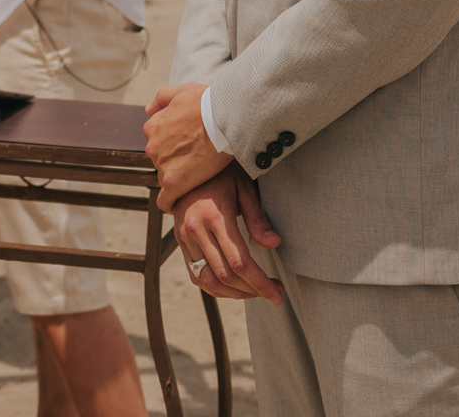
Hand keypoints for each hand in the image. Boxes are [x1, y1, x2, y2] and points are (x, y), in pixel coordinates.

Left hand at [143, 82, 233, 209]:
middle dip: (175, 161)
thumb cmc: (208, 101)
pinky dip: (171, 203)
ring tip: (198, 176)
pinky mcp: (173, 183)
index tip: (185, 148)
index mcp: (153, 126)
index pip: (157, 142)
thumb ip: (162, 98)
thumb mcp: (182, 90)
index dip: (172, 145)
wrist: (225, 117)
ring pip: (166, 178)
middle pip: (161, 161)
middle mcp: (153, 146)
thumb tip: (148, 109)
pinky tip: (180, 203)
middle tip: (196, 160)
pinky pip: (166, 200)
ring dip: (178, 178)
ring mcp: (162, 165)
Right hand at [172, 165, 282, 304]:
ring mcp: (185, 238)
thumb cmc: (222, 173)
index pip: (240, 261)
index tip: (278, 294)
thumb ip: (257, 218)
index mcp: (215, 215)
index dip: (260, 282)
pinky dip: (215, 288)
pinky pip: (196, 276)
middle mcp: (196, 230)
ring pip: (209, 281)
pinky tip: (234, 287)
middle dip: (252, 290)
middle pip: (226, 275)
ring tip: (256, 291)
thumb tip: (274, 244)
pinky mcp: (180, 242)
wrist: (187, 164)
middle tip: (274, 294)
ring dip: (235, 294)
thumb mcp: (244, 188)